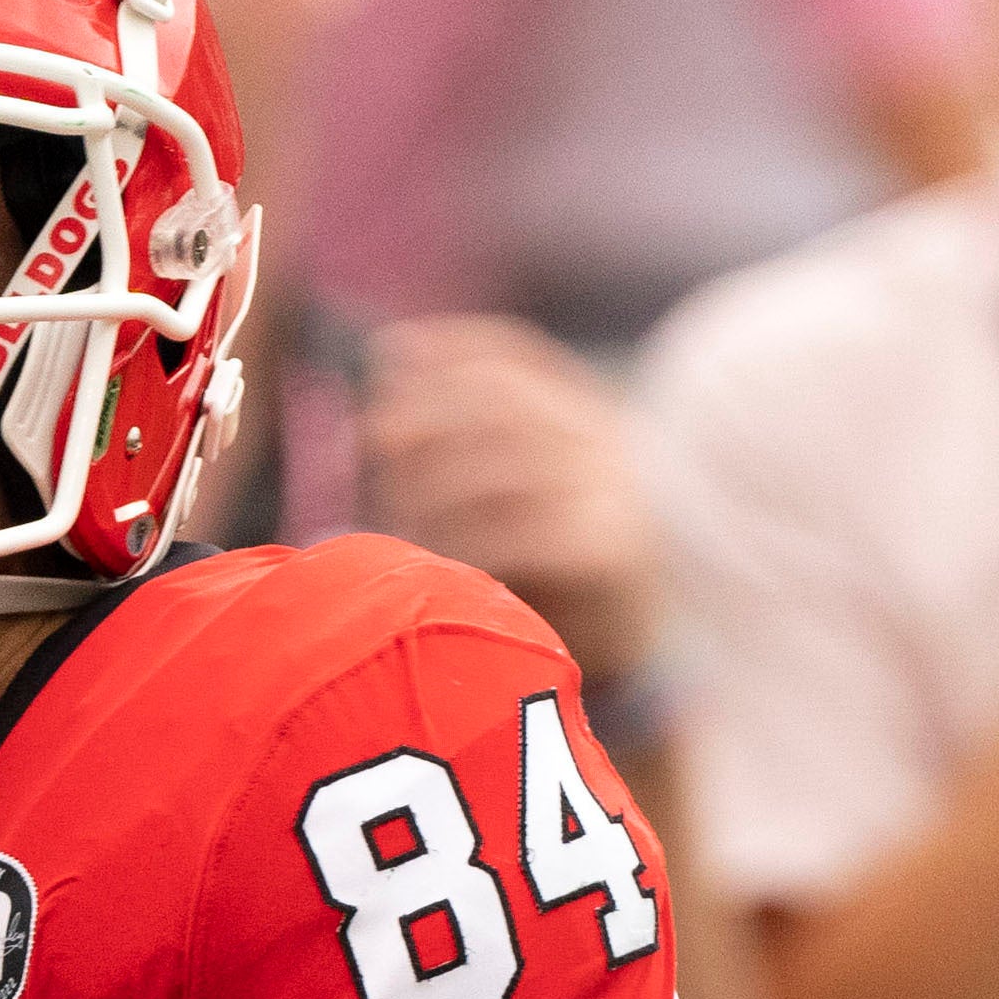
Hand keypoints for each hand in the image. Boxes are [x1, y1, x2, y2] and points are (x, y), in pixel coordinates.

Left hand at [357, 317, 661, 686]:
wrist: (624, 653)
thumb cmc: (548, 575)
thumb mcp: (510, 499)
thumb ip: (468, 453)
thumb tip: (382, 411)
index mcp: (587, 414)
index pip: (520, 352)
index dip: (450, 345)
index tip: (386, 354)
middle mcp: (608, 441)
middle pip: (503, 400)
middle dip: (429, 410)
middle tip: (374, 436)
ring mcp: (617, 492)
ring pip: (505, 465)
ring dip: (437, 486)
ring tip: (400, 515)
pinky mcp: (614, 550)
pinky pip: (526, 533)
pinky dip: (470, 544)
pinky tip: (440, 561)